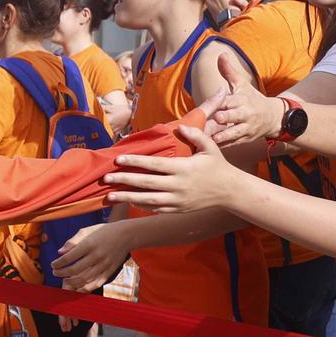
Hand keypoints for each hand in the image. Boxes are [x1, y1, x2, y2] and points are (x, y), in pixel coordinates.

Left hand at [54, 219, 134, 292]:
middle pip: (75, 269)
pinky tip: (77, 287)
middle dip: (61, 273)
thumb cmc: (103, 232)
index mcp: (89, 244)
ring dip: (71, 282)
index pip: (69, 257)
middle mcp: (96, 255)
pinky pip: (95, 283)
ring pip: (84, 279)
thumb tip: (60, 252)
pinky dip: (84, 288)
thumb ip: (72, 241)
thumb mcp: (87, 231)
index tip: (53, 264)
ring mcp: (104, 265)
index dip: (58, 263)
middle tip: (55, 273)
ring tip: (63, 280)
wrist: (126, 235)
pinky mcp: (110, 271)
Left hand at [103, 123, 241, 213]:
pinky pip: (156, 209)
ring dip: (127, 198)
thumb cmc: (218, 166)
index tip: (118, 160)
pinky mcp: (178, 209)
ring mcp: (177, 200)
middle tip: (105, 179)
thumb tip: (179, 126)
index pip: (154, 164)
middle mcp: (178, 186)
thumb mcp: (210, 147)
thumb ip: (195, 135)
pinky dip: (141, 206)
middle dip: (124, 181)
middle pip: (146, 184)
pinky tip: (128, 202)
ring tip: (109, 196)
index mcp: (184, 168)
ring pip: (147, 200)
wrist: (230, 192)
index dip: (135, 162)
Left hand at [205, 51, 282, 148]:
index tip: (213, 103)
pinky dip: (225, 145)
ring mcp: (245, 128)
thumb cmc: (252, 98)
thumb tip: (221, 54)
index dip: (222, 101)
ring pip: (234, 133)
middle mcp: (244, 114)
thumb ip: (229, 71)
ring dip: (224, 135)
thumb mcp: (242, 84)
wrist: (273, 117)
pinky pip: (234, 143)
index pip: (230, 100)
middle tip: (216, 118)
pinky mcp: (245, 139)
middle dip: (225, 117)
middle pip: (234, 116)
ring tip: (213, 138)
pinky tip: (212, 147)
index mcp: (242, 100)